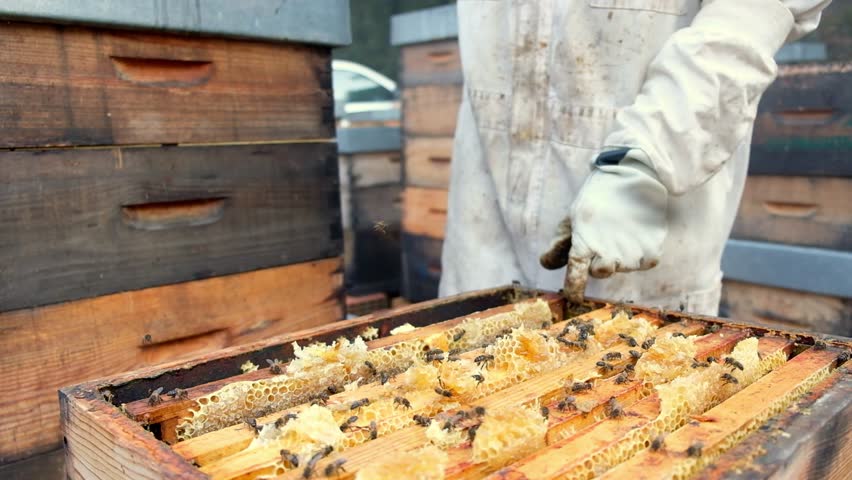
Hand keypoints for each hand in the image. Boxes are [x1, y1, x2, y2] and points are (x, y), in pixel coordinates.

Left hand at [540, 149, 667, 301]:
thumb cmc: (598, 197)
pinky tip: (637, 234)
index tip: (574, 298)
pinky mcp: (652, 252)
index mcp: (583, 243)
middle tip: (604, 238)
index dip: (573, 288)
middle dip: (599, 261)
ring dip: (620, 255)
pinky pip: (643, 263)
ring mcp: (631, 255)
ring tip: (622, 229)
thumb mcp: (574, 216)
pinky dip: (640, 253)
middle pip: (600, 273)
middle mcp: (607, 254)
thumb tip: (545, 264)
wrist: (637, 174)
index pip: (575, 275)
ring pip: (622, 267)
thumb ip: (560, 243)